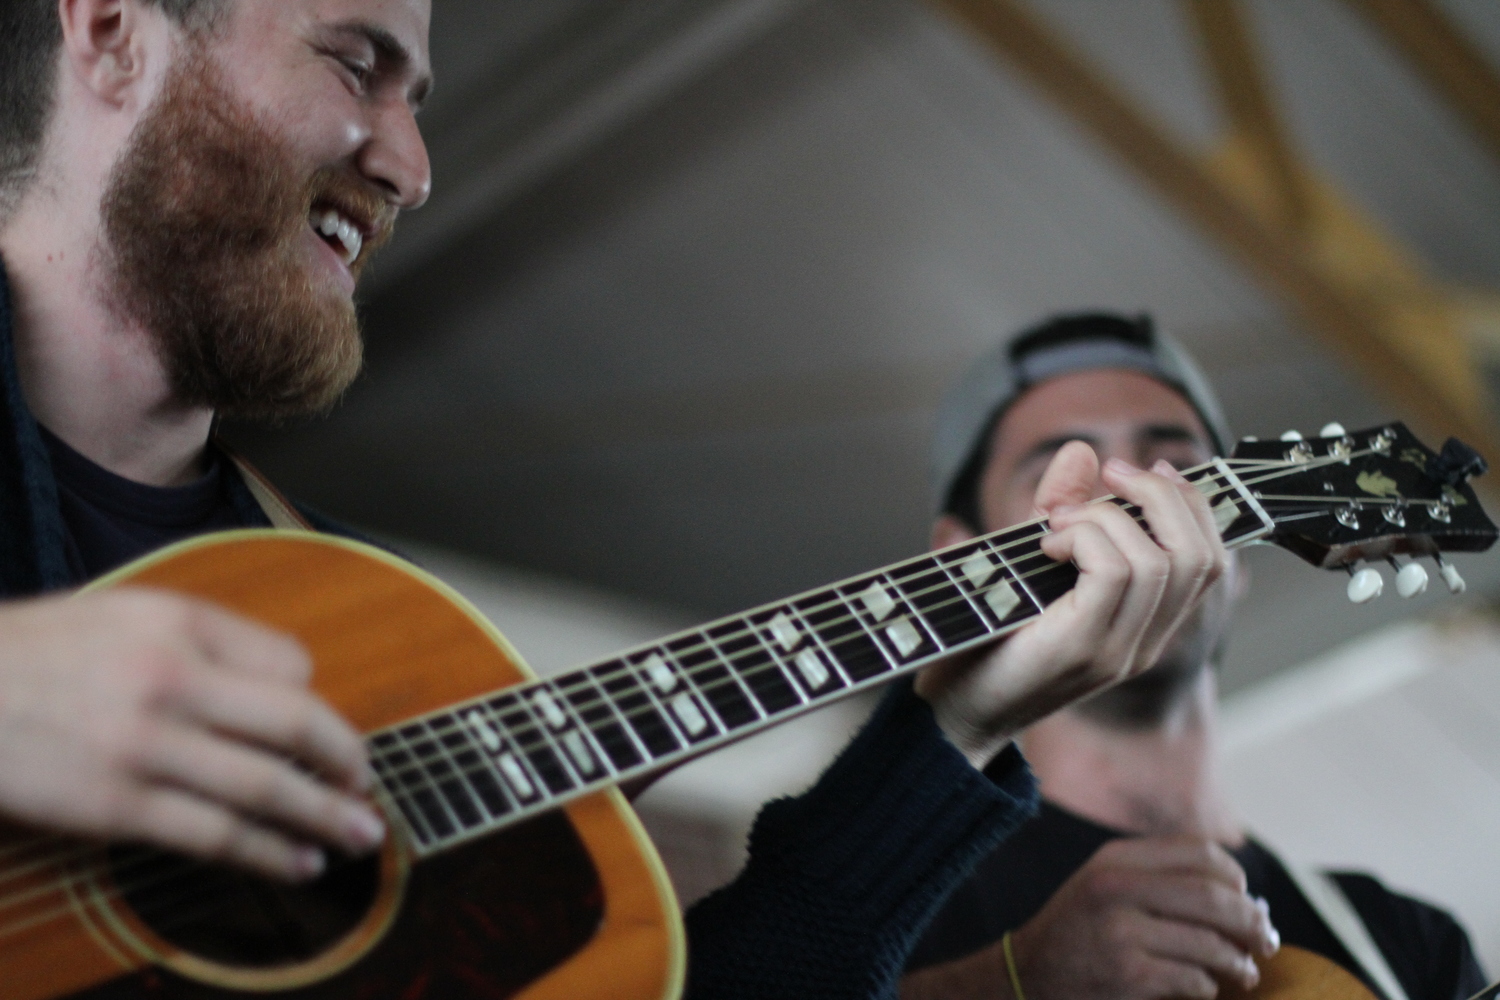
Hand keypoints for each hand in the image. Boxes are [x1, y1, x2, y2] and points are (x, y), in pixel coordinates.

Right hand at [0, 589, 383, 880]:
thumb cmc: (35, 655)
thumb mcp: (123, 614)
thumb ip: (202, 638)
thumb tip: (285, 677)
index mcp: (179, 623)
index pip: (289, 664)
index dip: (317, 703)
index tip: (327, 735)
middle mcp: (171, 678)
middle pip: (296, 723)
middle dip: (347, 762)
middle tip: (371, 787)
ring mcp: (145, 746)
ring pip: (265, 787)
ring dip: (324, 817)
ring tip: (359, 836)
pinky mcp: (115, 805)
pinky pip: (213, 834)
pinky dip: (267, 853)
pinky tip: (298, 863)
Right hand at [900, 837, 1279, 999]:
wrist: (1025, 978)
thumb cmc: (1078, 933)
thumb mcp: (1104, 885)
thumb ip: (1159, 878)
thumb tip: (1246, 897)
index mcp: (1116, 859)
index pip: (1200, 854)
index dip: (1236, 879)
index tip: (1248, 901)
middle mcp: (1116, 888)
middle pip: (1213, 896)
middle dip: (1252, 922)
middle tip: (1267, 941)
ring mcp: (1120, 932)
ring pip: (1210, 942)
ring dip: (1238, 962)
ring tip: (1244, 971)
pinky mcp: (1127, 975)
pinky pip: (1194, 979)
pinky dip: (1209, 987)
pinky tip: (1206, 988)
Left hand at [917, 443, 1224, 766]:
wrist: (947, 715)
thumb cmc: (982, 639)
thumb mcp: (1027, 562)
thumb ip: (1061, 510)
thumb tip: (1082, 451)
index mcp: (1143, 628)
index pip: (1210, 563)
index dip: (1189, 504)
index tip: (1135, 470)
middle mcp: (1143, 644)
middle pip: (1203, 556)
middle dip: (1162, 496)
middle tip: (1108, 477)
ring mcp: (1119, 650)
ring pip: (1162, 561)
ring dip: (1109, 518)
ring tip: (1057, 522)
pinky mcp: (1085, 648)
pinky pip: (1116, 573)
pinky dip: (1085, 538)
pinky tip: (1047, 545)